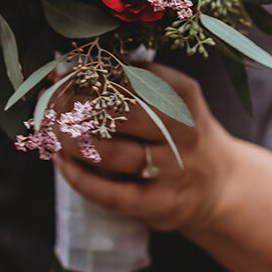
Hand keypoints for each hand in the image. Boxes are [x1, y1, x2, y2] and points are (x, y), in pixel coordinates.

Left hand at [53, 64, 237, 233]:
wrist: (219, 186)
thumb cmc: (180, 134)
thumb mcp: (172, 100)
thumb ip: (131, 83)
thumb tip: (67, 68)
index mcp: (184, 95)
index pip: (131, 75)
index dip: (89, 72)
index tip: (61, 70)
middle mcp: (182, 130)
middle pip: (121, 111)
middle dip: (77, 105)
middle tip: (51, 103)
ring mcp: (172, 169)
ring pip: (112, 152)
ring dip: (73, 140)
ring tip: (53, 131)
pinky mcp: (160, 203)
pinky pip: (112, 193)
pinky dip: (79, 178)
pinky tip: (61, 163)